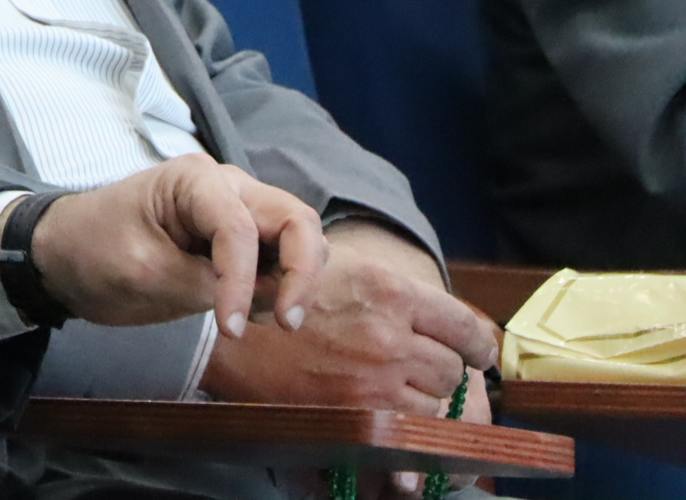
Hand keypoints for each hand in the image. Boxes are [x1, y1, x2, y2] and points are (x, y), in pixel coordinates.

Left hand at [30, 154, 326, 337]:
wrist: (63, 254)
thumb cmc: (92, 250)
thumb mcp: (144, 272)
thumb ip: (207, 283)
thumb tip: (265, 295)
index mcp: (194, 180)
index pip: (239, 229)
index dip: (242, 281)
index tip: (231, 331)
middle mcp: (226, 187)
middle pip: (295, 220)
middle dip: (303, 271)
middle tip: (288, 323)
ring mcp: (236, 211)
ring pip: (297, 238)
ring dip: (294, 280)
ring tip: (258, 319)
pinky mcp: (237, 241)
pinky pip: (277, 259)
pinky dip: (276, 287)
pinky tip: (248, 312)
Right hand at [200, 220, 499, 415]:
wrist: (223, 330)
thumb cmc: (279, 291)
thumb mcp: (341, 267)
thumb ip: (395, 292)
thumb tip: (451, 324)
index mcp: (390, 290)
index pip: (466, 328)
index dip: (475, 345)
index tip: (473, 353)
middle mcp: (389, 334)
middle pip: (452, 370)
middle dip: (439, 372)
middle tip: (416, 370)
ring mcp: (374, 379)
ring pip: (434, 405)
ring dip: (419, 402)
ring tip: (388, 390)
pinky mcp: (355, 414)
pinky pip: (407, 431)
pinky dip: (402, 429)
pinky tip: (384, 416)